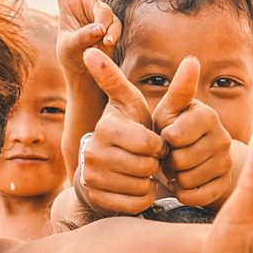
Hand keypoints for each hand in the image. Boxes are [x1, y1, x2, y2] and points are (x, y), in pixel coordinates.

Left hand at [41, 0, 119, 69]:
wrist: (87, 75)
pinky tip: (107, 44)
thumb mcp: (70, 47)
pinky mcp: (113, 25)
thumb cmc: (72, 60)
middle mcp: (84, 2)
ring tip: (101, 42)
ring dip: (103, 25)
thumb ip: (83, 36)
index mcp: (67, 2)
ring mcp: (100, 13)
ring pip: (106, 10)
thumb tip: (101, 28)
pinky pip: (115, 25)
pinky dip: (112, 34)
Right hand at [78, 48, 167, 212]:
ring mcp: (92, 178)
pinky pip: (135, 204)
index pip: (149, 143)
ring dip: (150, 181)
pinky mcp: (97, 199)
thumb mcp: (129, 102)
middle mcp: (93, 152)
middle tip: (150, 159)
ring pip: (141, 187)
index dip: (160, 146)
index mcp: (106, 127)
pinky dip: (144, 198)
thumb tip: (93, 47)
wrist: (107, 164)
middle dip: (156, 164)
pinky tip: (139, 186)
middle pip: (146, 167)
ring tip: (144, 171)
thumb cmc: (126, 128)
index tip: (157, 142)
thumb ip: (120, 77)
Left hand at [153, 61, 233, 206]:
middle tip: (170, 155)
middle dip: (169, 160)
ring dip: (175, 177)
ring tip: (177, 168)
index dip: (163, 141)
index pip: (174, 136)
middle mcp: (222, 138)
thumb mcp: (170, 110)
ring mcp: (226, 163)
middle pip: (180, 160)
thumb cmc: (174, 129)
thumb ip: (178, 89)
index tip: (166, 137)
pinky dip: (183, 193)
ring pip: (187, 179)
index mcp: (207, 116)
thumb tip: (192, 59)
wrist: (193, 159)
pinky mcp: (224, 185)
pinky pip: (196, 196)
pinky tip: (183, 183)